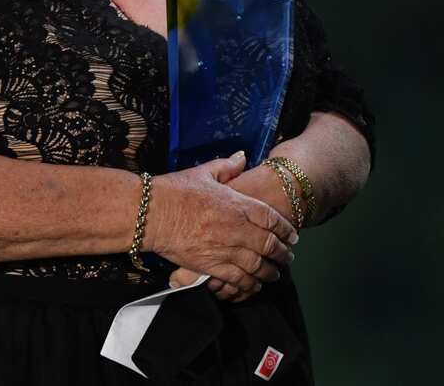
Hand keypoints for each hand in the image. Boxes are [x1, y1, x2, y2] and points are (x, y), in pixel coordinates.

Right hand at [146, 152, 297, 300]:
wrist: (151, 213)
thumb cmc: (175, 190)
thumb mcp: (204, 171)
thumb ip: (228, 166)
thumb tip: (242, 157)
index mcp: (237, 204)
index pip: (271, 218)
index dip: (285, 228)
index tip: (292, 235)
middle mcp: (236, 228)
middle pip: (270, 244)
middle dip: (282, 253)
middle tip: (288, 256)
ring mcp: (225, 249)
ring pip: (258, 265)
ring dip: (270, 271)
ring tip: (275, 274)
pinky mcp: (211, 266)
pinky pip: (238, 279)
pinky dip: (249, 284)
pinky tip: (253, 285)